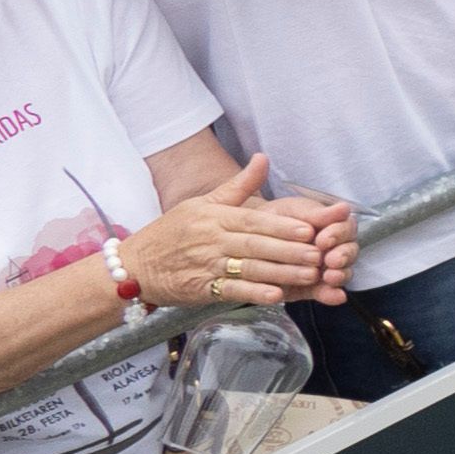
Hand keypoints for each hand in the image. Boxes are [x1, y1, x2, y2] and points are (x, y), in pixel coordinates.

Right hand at [119, 158, 353, 311]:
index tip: (308, 229)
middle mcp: (212, 240)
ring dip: (281, 273)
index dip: (281, 226)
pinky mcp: (202, 289)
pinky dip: (254, 293)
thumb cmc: (172, 232)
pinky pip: (232, 290)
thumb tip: (263, 158)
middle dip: (290, 251)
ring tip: (310, 275)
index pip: (253, 220)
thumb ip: (237, 186)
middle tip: (320, 255)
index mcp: (214, 217)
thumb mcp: (201, 204)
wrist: (134, 266)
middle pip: (256, 245)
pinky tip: (278, 296)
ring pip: (250, 269)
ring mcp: (207, 265)